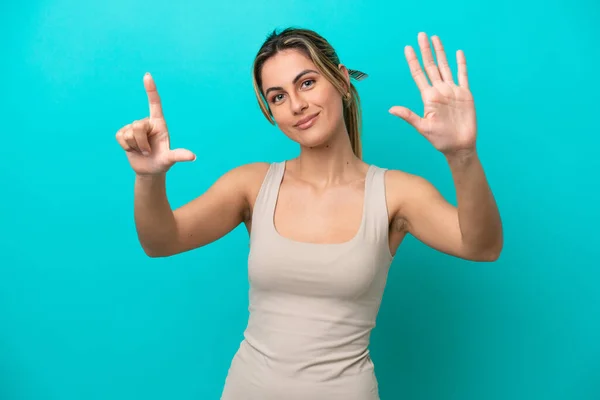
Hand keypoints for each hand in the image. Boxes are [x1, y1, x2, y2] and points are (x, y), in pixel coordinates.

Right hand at [115, 73, 195, 175]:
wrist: (149, 170)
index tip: (147, 76)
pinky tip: (132, 150)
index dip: (151, 90)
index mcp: (159, 123)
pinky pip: (120, 137)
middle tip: (148, 152)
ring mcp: (133, 127)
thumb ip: (179, 155)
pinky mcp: (123, 134)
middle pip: (137, 126)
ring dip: (135, 146)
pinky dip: (126, 147)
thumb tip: (193, 157)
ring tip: (142, 151)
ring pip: (129, 133)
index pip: (155, 103)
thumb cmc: (162, 162)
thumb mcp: (170, 159)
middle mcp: (146, 122)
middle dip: (142, 143)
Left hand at [389, 32, 476, 155]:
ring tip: (436, 38)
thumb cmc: (440, 140)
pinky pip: (463, 76)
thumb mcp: (422, 127)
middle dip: (426, 51)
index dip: (413, 61)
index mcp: (428, 97)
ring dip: (441, 53)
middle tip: (421, 35)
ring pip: (446, 67)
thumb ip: (408, 116)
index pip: (419, 74)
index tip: (407, 48)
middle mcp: (439, 91)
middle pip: (431, 66)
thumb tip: (391, 109)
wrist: (459, 146)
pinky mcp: (465, 94)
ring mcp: (452, 91)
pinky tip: (458, 53)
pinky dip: (461, 64)